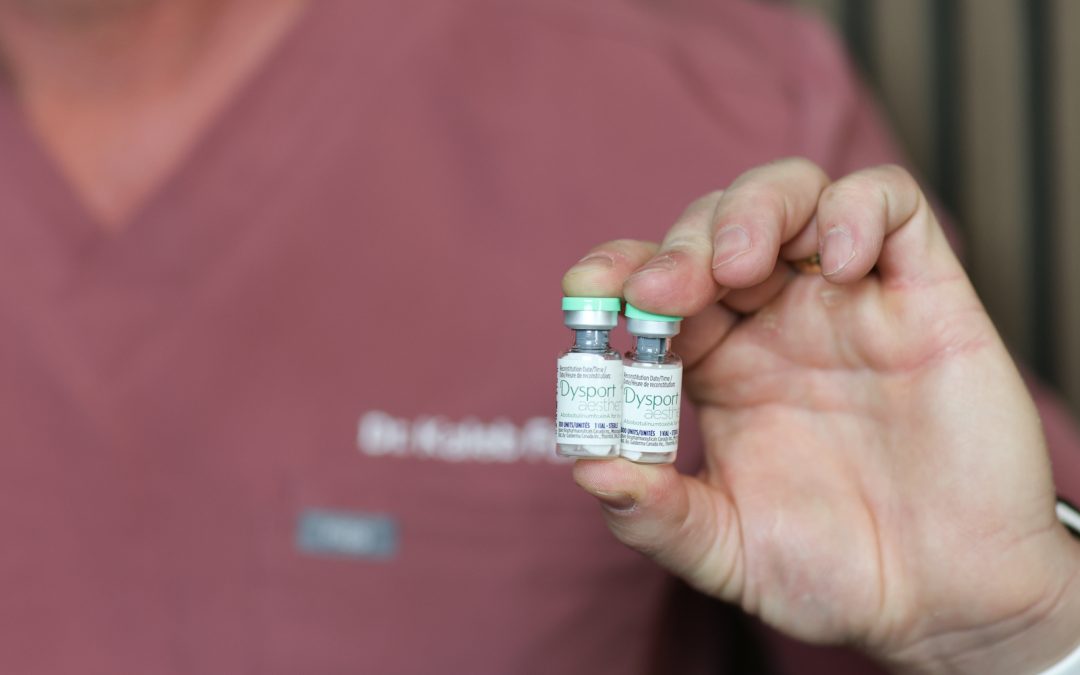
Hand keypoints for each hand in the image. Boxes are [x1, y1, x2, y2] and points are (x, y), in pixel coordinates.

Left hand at [563, 159, 1079, 673]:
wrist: (948, 599)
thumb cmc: (835, 571)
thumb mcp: (725, 550)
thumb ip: (654, 515)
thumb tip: (587, 468)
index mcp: (718, 365)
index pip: (655, 284)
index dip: (617, 271)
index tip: (588, 291)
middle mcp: (776, 321)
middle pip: (715, 226)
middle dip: (680, 245)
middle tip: (663, 294)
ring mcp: (848, 301)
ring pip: (794, 193)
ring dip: (753, 209)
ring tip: (739, 266)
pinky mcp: (925, 295)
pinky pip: (892, 206)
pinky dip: (858, 210)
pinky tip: (839, 266)